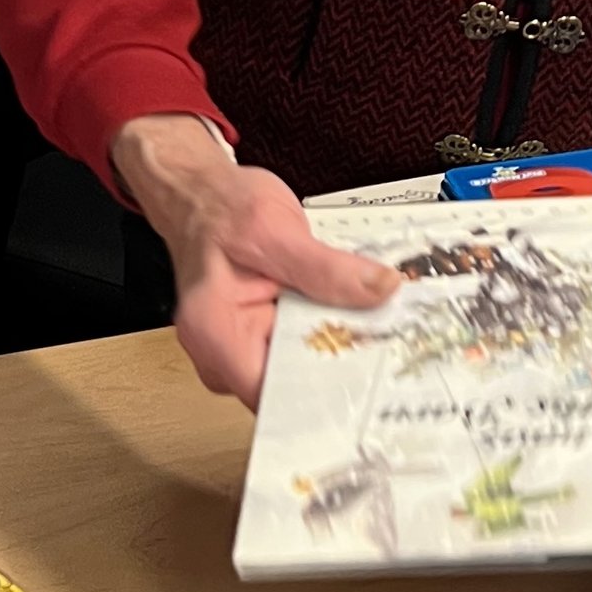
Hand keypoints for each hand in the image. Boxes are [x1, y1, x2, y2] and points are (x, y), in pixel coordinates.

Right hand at [111, 113, 401, 406]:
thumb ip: (327, 267)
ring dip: (339, 346)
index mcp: (216, 335)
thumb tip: (382, 289)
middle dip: (342, 365)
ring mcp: (241, 352)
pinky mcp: (260, 340)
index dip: (325, 392)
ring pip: (303, 367)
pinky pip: (302, 347)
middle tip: (392, 342)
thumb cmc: (219, 209)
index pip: (274, 394)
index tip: (372, 376)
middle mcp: (222, 356)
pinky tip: (355, 313)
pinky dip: (328, 330)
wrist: (200, 196)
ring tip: (379, 322)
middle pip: (294, 385)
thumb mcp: (274, 229)